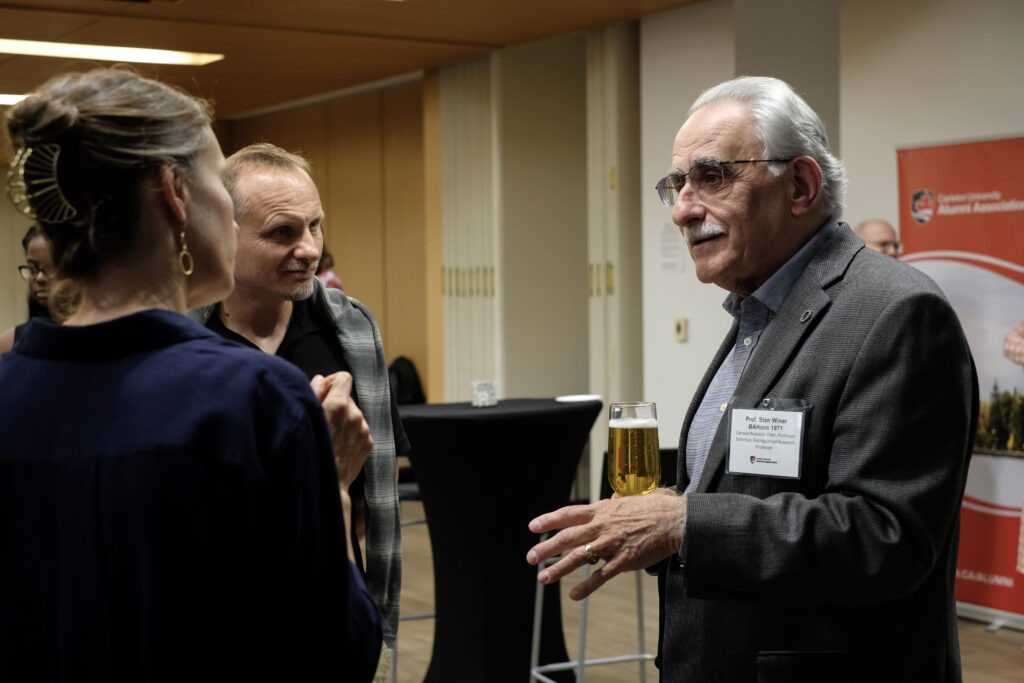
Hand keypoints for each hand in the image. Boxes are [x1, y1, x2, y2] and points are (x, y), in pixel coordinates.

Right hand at [310, 372, 372, 489]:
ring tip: (330, 436)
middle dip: (336, 404)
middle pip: (347, 398)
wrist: (325, 484)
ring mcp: (364, 429)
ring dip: (344, 420)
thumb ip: (314, 393)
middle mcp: (356, 414)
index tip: (323, 393)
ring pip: (354, 414)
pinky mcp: (369, 442)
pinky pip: (360, 429)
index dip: (332, 382)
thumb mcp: (305, 417)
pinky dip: (351, 433)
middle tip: (322, 420)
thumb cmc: (309, 451)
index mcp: (339, 405)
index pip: (344, 378)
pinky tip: (339, 445)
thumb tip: (320, 380)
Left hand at [525, 489, 686, 599]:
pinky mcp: (623, 561)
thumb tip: (612, 500)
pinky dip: (587, 587)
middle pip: (567, 537)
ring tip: (543, 577)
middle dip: (546, 548)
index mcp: (602, 510)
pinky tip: (574, 595)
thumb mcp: (632, 498)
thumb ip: (618, 501)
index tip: (533, 527)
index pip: (569, 514)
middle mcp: (602, 526)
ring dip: (558, 568)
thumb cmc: (657, 508)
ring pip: (579, 558)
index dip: (549, 520)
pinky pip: (601, 576)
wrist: (676, 521)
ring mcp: (611, 544)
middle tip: (531, 557)